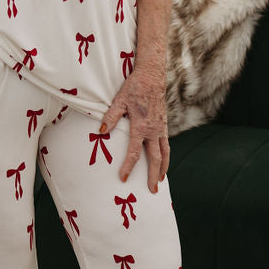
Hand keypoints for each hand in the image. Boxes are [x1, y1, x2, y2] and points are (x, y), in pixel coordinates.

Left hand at [103, 68, 168, 192]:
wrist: (152, 76)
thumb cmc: (134, 88)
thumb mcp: (119, 101)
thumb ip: (111, 118)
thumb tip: (101, 132)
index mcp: (141, 126)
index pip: (134, 152)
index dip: (128, 166)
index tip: (124, 178)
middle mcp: (153, 130)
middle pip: (155, 158)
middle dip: (153, 176)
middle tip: (152, 191)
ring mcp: (161, 127)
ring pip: (165, 153)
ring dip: (163, 168)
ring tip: (160, 180)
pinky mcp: (164, 124)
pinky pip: (166, 144)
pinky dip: (166, 156)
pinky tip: (163, 161)